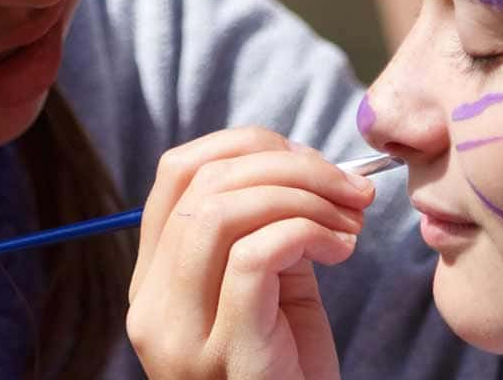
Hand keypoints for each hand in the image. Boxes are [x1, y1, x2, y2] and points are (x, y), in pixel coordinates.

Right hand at [126, 128, 374, 379]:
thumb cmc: (290, 377)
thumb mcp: (270, 293)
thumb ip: (265, 232)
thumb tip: (299, 163)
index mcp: (155, 283)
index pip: (176, 173)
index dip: (246, 145)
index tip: (309, 160)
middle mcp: (153, 306)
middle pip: (202, 183)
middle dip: (288, 164)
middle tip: (349, 188)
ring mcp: (183, 335)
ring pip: (219, 211)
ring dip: (300, 195)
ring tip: (349, 221)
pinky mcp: (228, 356)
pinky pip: (252, 258)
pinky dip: (306, 233)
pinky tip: (342, 250)